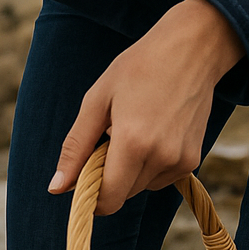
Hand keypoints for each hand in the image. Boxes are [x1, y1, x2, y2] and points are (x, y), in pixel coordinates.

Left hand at [49, 0, 243, 213]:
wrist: (193, 50)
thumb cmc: (139, 68)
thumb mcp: (96, 101)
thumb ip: (75, 148)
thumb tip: (55, 188)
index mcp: (134, 143)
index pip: (108, 199)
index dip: (91, 196)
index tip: (84, 176)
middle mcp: (161, 157)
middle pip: (122, 195)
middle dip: (109, 177)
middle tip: (109, 138)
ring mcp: (181, 161)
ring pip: (139, 188)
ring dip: (128, 171)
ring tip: (133, 130)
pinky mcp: (193, 160)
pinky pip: (158, 179)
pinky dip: (148, 166)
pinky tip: (152, 134)